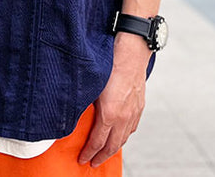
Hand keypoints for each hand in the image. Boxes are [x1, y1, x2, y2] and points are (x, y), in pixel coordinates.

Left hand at [77, 32, 151, 167]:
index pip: (97, 142)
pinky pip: (132, 127)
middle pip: (112, 145)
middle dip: (101, 156)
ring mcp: (134, 111)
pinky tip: (120, 135)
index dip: (89, 153)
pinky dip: (125, 135)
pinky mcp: (140, 105)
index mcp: (110, 114)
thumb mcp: (92, 86)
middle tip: (92, 163)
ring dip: (114, 148)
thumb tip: (74, 115)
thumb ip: (85, 104)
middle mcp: (124, 116)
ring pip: (124, 138)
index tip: (82, 159)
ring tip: (105, 153)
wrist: (131, 51)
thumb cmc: (108, 65)